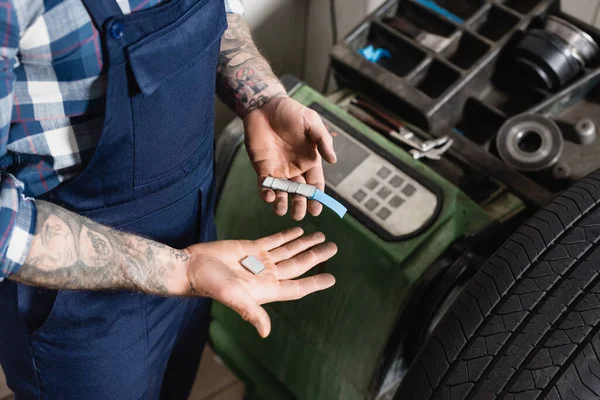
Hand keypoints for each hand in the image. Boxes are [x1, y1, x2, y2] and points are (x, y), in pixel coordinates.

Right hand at [184, 227, 336, 336]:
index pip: (297, 286)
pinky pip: (274, 240)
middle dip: (315, 256)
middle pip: (298, 265)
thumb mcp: (233, 297)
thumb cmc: (210, 284)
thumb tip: (266, 332)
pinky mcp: (250, 248)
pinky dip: (287, 235)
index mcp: (267, 289)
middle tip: (333, 247)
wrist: (192, 266)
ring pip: (288, 250)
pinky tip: (298, 231)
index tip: (332, 278)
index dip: (315, 283)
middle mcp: (267, 275)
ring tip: (320, 236)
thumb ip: (251, 312)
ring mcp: (260, 260)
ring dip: (304, 243)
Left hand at [243, 96, 337, 219]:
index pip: (315, 185)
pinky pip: (265, 185)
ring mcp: (278, 170)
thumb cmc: (291, 112)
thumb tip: (333, 160)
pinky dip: (266, 192)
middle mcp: (295, 169)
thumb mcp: (312, 122)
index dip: (316, 198)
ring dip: (281, 203)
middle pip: (299, 193)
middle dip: (299, 205)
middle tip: (298, 215)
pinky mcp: (262, 168)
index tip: (316, 210)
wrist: (265, 106)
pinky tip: (268, 196)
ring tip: (281, 210)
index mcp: (310, 161)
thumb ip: (323, 140)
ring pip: (282, 193)